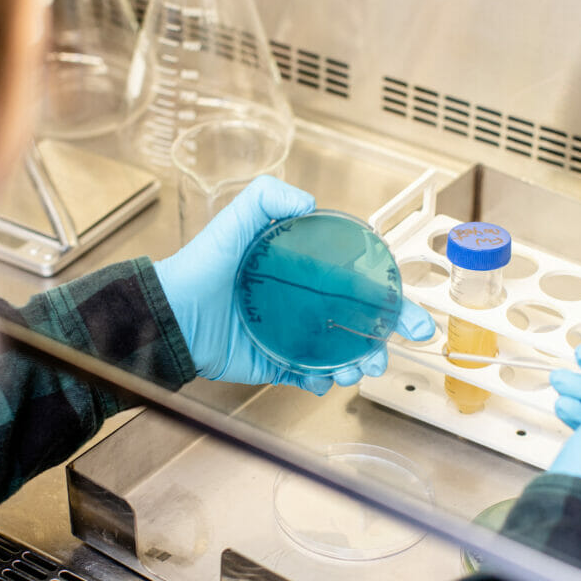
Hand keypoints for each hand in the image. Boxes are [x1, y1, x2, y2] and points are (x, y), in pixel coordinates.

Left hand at [154, 176, 434, 394]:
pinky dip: (321, 382)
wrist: (168, 315)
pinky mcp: (272, 363)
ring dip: (355, 366)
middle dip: (379, 344)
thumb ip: (266, 198)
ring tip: (355, 372)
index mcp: (304, 273)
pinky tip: (323, 381)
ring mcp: (290, 336)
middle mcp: (302, 304)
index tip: (412, 319)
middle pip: (356, 326)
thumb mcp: (233, 222)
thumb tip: (309, 200)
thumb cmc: (199, 266)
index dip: (390, 303)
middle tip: (384, 356)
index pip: (357, 287)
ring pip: (338, 355)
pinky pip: (306, 376)